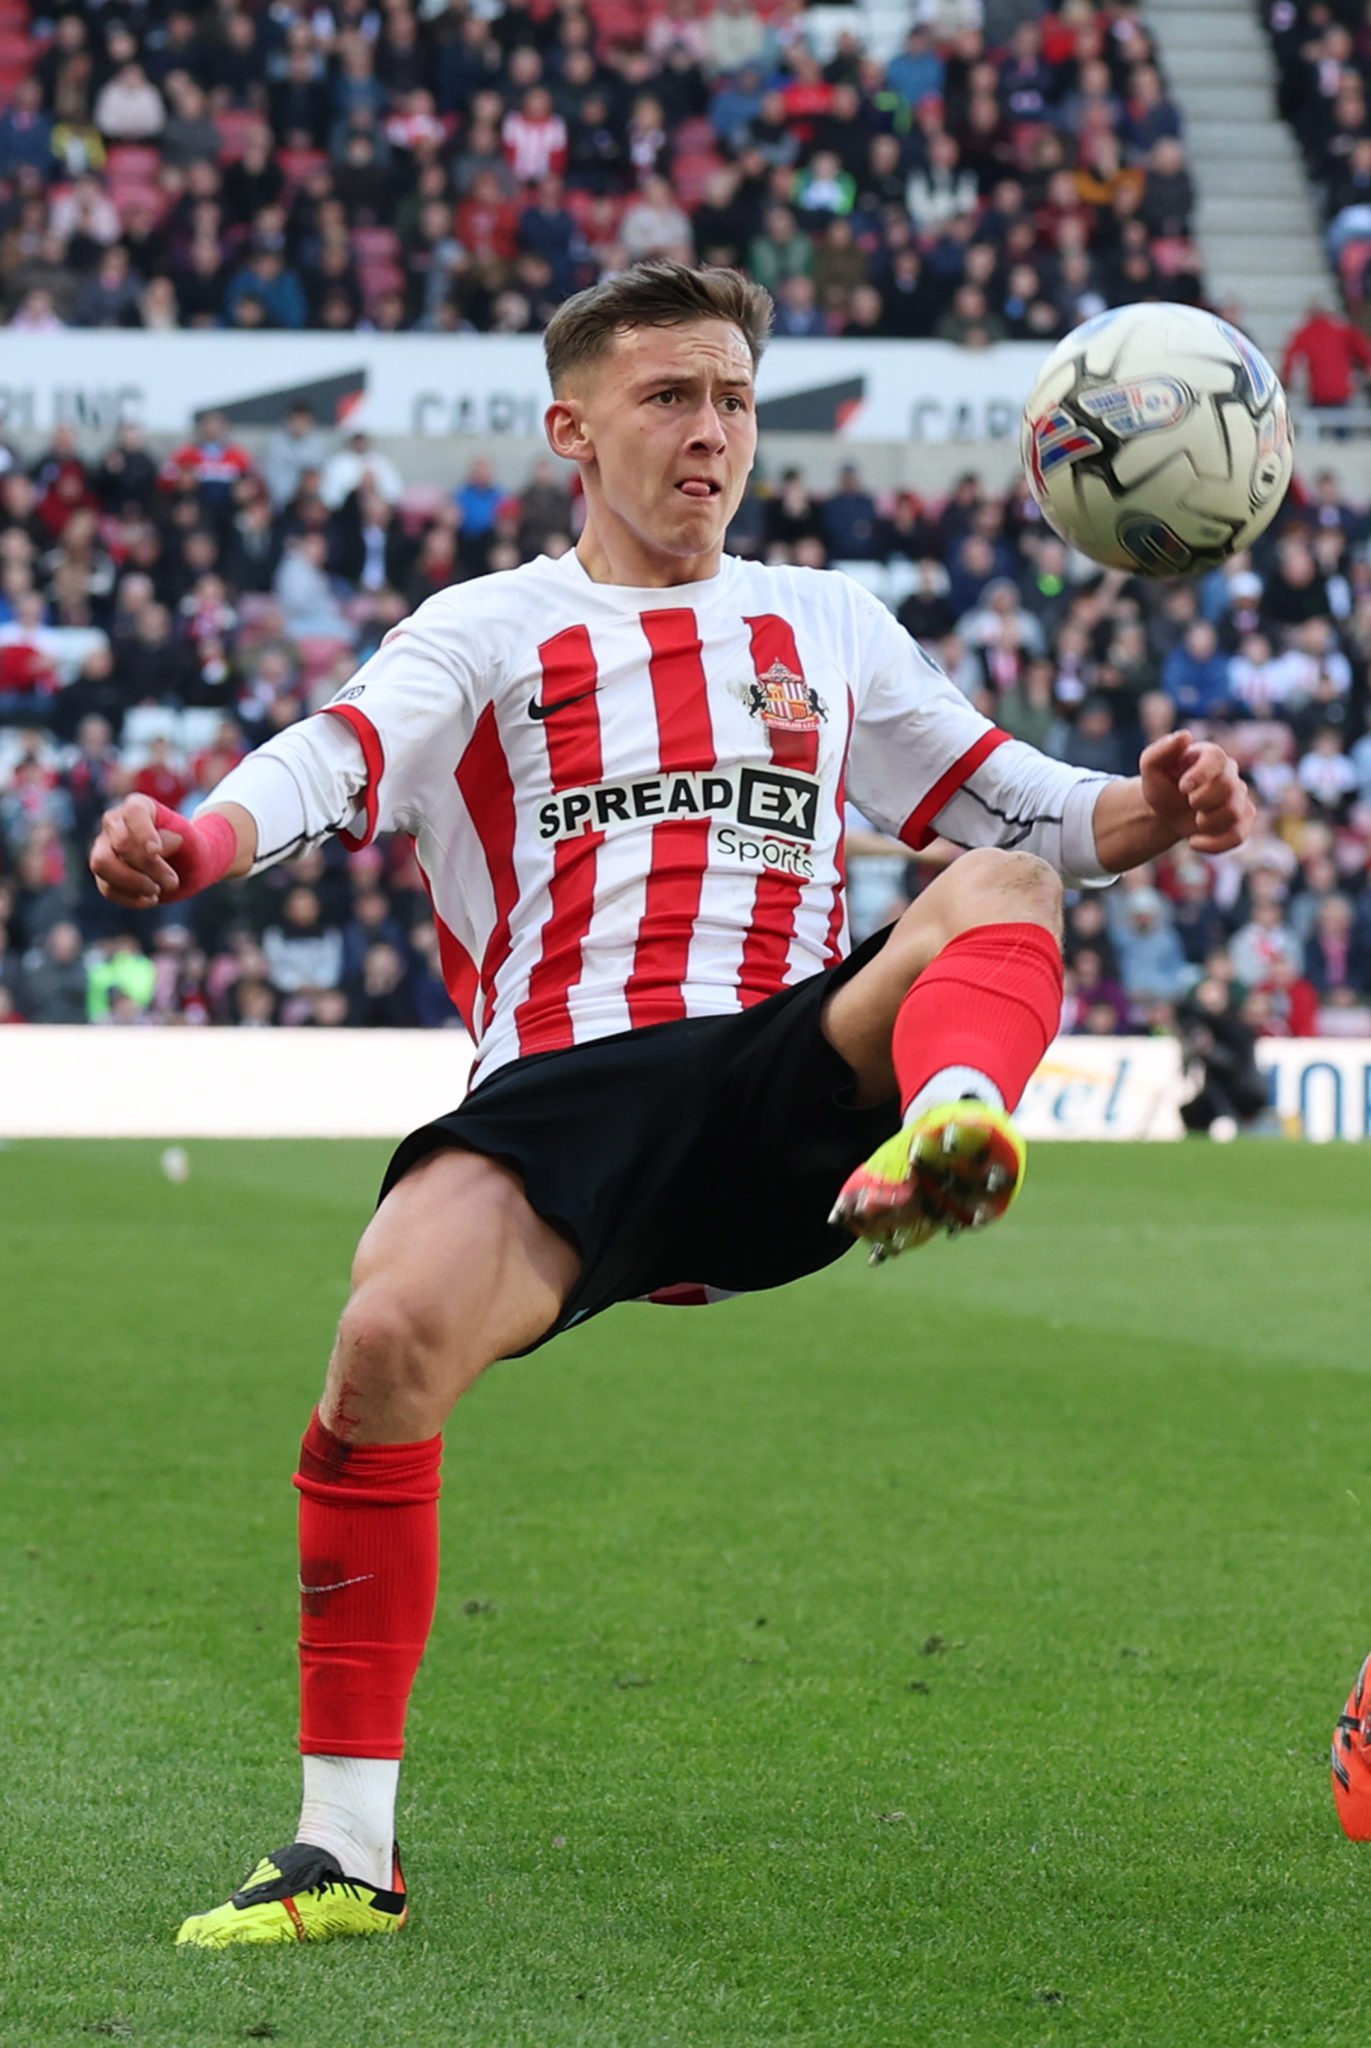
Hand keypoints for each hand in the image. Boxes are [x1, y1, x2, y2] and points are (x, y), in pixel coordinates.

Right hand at [90, 792, 182, 907]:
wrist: (182, 863)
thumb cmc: (188, 847)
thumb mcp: (193, 840)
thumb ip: (177, 840)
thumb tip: (154, 849)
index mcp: (138, 806)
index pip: (134, 813)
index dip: (143, 833)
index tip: (156, 851)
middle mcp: (114, 823)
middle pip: (120, 843)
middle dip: (148, 867)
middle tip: (172, 882)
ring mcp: (103, 846)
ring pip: (102, 864)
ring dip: (132, 883)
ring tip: (157, 892)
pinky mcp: (103, 872)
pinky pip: (106, 887)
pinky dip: (130, 898)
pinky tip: (151, 900)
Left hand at [1138, 729, 1253, 854]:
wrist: (1165, 811)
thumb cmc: (1161, 784)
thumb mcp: (1151, 766)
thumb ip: (1162, 749)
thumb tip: (1185, 735)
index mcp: (1211, 756)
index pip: (1217, 759)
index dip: (1201, 775)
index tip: (1183, 787)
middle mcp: (1230, 774)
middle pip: (1229, 788)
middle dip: (1202, 800)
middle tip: (1188, 802)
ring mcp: (1239, 798)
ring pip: (1234, 813)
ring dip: (1206, 822)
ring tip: (1195, 819)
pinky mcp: (1241, 821)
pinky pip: (1239, 836)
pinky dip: (1214, 844)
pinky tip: (1194, 842)